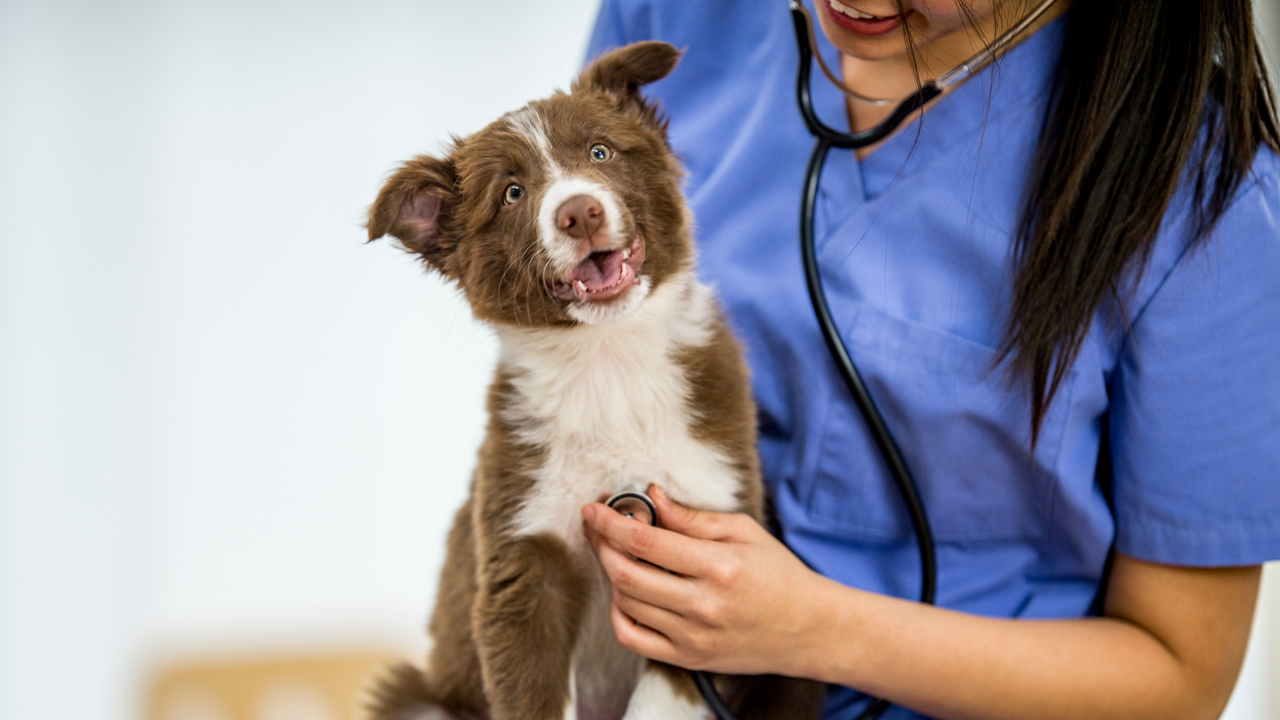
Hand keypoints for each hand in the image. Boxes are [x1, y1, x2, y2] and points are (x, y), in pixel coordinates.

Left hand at [581, 485, 835, 675]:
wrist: (809, 629)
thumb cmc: (779, 575)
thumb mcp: (744, 532)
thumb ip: (693, 518)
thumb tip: (652, 498)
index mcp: (719, 566)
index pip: (646, 541)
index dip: (610, 522)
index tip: (593, 508)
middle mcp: (703, 605)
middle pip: (626, 574)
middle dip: (601, 545)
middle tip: (597, 526)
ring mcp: (693, 637)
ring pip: (626, 604)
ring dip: (611, 575)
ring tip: (618, 554)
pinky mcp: (688, 658)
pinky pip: (632, 639)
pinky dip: (618, 613)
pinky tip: (626, 593)